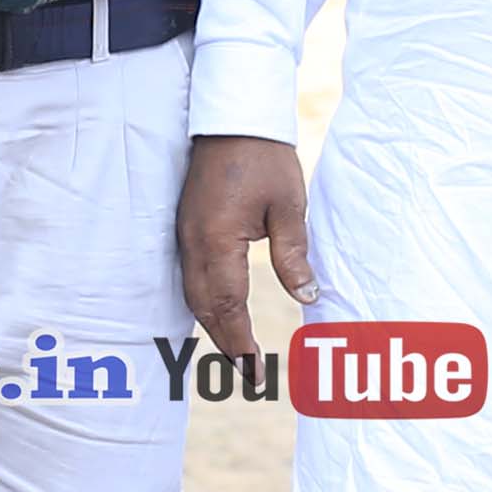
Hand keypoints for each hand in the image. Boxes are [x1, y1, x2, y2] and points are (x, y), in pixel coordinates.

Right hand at [176, 135, 311, 356]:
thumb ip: (293, 255)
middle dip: (226, 343)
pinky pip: (191, 277)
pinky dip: (206, 303)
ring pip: (193, 295)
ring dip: (215, 326)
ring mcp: (186, 236)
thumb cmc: (264, 158)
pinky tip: (221, 313)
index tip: (256, 371)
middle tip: (249, 373)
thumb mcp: (288, 207)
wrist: (232, 118)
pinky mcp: (188, 228)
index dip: (241, 343)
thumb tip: (306, 297)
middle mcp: (194, 244)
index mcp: (217, 241)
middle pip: (205, 308)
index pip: (227, 306)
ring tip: (239, 352)